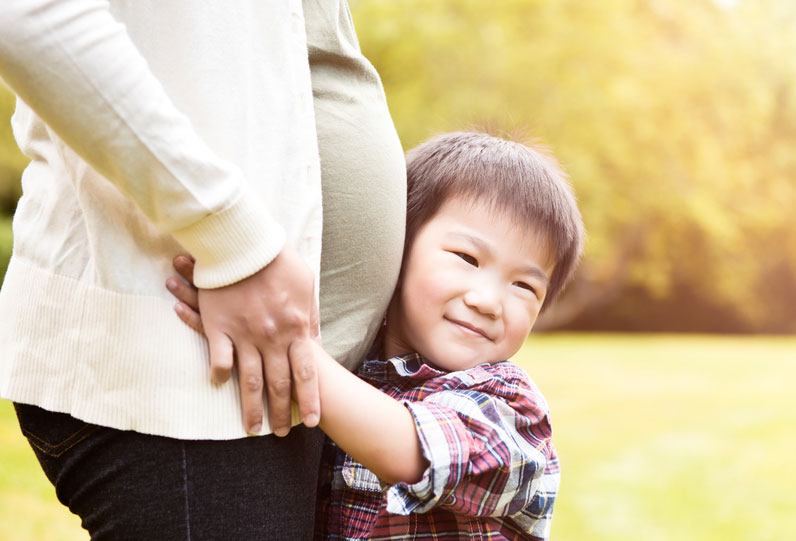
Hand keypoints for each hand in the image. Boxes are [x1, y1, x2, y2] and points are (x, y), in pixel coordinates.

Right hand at [167, 249, 320, 436]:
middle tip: (279, 434)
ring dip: (251, 408)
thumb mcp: (306, 286)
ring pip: (250, 381)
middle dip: (281, 413)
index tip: (312, 422)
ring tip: (252, 429)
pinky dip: (220, 376)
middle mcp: (272, 337)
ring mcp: (245, 334)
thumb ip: (309, 317)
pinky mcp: (219, 327)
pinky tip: (220, 387)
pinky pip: (220, 360)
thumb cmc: (278, 260)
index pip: (307, 373)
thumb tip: (314, 340)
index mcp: (297, 328)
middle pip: (279, 384)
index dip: (311, 400)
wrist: (245, 243)